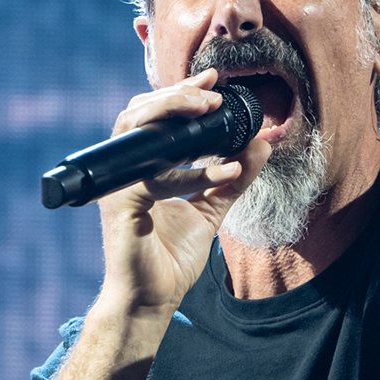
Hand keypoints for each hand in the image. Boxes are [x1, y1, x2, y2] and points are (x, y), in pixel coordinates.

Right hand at [94, 68, 270, 320]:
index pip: (156, 117)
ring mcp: (119, 186)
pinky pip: (151, 176)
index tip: (214, 79)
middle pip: (139, 113)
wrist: (151, 301)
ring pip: (133, 129)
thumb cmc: (171, 260)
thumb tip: (260, 145)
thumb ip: (233, 179)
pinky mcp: (119, 205)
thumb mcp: (211, 211)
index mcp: (143, 168)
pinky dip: (185, 170)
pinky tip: (216, 170)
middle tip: (212, 91)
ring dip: (170, 112)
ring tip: (207, 108)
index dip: (182, 93)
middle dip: (176, 94)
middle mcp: (127, 171)